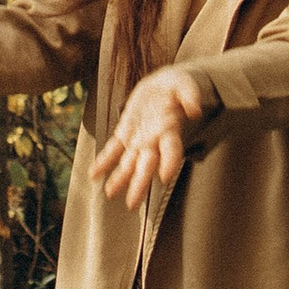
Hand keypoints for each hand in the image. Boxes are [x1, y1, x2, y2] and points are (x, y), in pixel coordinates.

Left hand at [89, 64, 209, 214]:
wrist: (165, 85)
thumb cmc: (179, 85)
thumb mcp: (185, 84)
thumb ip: (189, 95)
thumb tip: (194, 110)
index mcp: (170, 130)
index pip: (172, 150)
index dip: (170, 163)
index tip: (165, 177)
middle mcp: (154, 140)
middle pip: (147, 165)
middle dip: (139, 184)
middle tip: (132, 204)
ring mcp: (139, 139)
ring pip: (129, 163)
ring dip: (119, 179)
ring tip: (110, 193)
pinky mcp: (125, 132)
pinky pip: (113, 150)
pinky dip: (103, 162)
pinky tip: (93, 175)